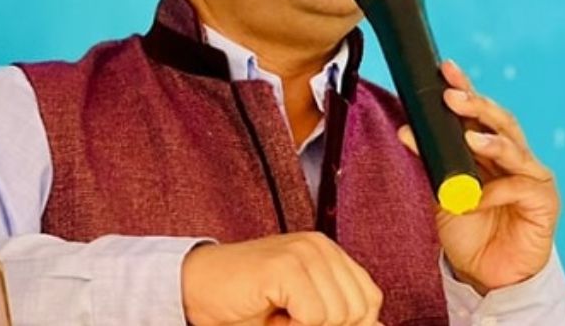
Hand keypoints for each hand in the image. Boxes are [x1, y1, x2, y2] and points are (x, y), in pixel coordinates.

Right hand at [181, 232, 384, 325]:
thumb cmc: (245, 305)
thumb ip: (340, 319)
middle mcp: (321, 246)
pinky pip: (314, 316)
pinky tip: (269, 311)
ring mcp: (304, 251)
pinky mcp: (285, 265)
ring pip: (338, 316)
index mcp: (329, 254)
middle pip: (359, 311)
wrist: (194, 289)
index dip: (349, 325)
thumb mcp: (302, 314)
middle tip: (287, 319)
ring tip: (277, 314)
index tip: (308, 322)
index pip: (370, 300)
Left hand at [396, 60, 559, 293]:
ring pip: (514, 148)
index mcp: (491, 149)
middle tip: (452, 96)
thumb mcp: (442, 191)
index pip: (479, 113)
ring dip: (491, 141)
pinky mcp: (544, 201)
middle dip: (477, 105)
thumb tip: (407, 129)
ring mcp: (532, 177)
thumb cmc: (470, 230)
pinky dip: (495, 191)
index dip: (465, 89)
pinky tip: (476, 199)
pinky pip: (520, 187)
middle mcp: (515, 157)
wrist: (487, 275)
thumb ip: (431, 160)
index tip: (445, 70)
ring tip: (469, 138)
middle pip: (500, 121)